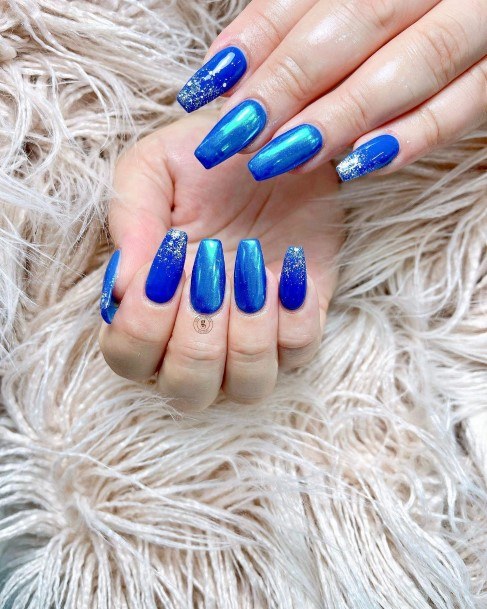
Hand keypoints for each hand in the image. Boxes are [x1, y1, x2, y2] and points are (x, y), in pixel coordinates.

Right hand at [99, 113, 342, 410]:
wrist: (275, 140)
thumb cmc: (205, 160)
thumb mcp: (154, 169)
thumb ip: (131, 221)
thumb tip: (120, 289)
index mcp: (150, 306)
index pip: (128, 359)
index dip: (142, 326)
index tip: (169, 262)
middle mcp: (198, 334)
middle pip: (187, 390)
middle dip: (197, 337)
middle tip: (210, 270)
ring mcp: (252, 334)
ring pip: (248, 388)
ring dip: (248, 336)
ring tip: (251, 267)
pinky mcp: (300, 320)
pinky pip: (300, 352)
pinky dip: (296, 315)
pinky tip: (289, 264)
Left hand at [177, 0, 485, 180]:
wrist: (470, 6)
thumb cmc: (398, 9)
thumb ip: (297, 21)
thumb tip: (230, 73)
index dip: (257, 37)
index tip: (209, 85)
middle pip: (359, 22)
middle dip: (290, 82)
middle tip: (239, 134)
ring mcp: (480, 19)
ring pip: (415, 63)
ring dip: (342, 115)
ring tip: (283, 157)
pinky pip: (465, 105)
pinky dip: (414, 136)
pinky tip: (358, 164)